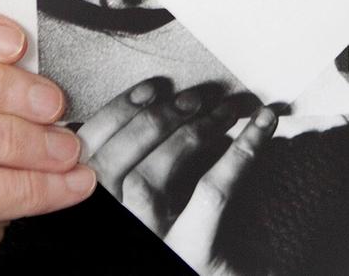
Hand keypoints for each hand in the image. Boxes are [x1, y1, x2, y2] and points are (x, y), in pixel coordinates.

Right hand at [79, 82, 276, 275]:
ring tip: (226, 113)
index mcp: (102, 210)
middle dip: (152, 121)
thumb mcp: (155, 205)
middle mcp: (117, 229)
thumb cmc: (194, 236)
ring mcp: (150, 247)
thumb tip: (160, 105)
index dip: (114, 116)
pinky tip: (262, 126)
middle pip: (111, 167)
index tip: (151, 90)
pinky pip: (211, 193)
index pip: (87, 157)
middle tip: (193, 99)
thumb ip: (142, 166)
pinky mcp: (190, 257)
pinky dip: (240, 151)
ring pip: (149, 180)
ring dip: (190, 133)